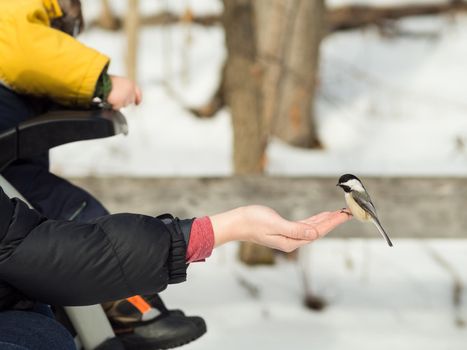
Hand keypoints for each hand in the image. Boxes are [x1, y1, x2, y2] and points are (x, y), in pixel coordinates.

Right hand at [107, 75, 141, 108]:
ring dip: (119, 103)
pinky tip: (110, 100)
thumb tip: (127, 97)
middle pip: (130, 100)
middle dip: (125, 101)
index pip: (138, 93)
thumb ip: (125, 89)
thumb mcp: (119, 82)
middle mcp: (130, 90)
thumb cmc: (107, 82)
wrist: (100, 83)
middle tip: (117, 97)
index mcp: (130, 83)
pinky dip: (113, 105)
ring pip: (124, 105)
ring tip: (112, 97)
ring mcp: (125, 96)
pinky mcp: (120, 102)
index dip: (138, 99)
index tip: (137, 103)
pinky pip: (117, 107)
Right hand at [210, 205, 351, 252]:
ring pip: (313, 228)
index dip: (332, 223)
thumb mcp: (275, 224)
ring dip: (325, 220)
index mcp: (291, 242)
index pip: (317, 233)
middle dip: (333, 222)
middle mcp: (292, 241)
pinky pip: (305, 226)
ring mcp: (288, 236)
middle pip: (318, 231)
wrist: (237, 222)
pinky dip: (315, 220)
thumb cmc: (253, 222)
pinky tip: (321, 216)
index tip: (344, 215)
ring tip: (338, 213)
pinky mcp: (284, 230)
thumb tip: (314, 234)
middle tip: (347, 212)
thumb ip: (295, 230)